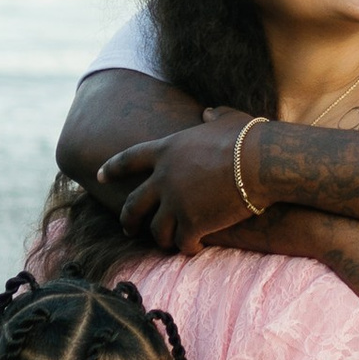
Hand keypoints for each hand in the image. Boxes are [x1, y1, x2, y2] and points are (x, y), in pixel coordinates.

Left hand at [99, 111, 256, 251]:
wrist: (260, 162)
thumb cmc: (248, 137)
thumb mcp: (227, 118)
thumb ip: (213, 115)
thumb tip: (208, 113)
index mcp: (166, 150)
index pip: (128, 160)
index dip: (112, 168)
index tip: (98, 175)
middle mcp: (163, 178)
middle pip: (133, 204)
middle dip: (128, 220)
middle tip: (129, 229)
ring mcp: (175, 203)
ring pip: (157, 230)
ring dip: (162, 238)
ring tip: (171, 242)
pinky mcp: (192, 224)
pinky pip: (182, 243)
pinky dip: (188, 247)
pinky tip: (196, 247)